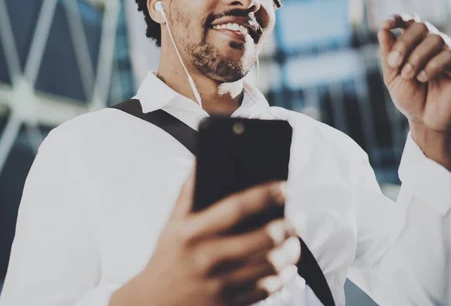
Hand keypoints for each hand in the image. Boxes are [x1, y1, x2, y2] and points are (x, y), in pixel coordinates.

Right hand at [110, 174, 299, 305]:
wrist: (152, 305)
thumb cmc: (167, 259)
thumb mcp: (172, 224)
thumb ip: (188, 193)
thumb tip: (202, 160)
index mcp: (192, 232)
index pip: (234, 207)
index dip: (263, 195)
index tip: (284, 187)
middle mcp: (207, 257)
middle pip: (259, 239)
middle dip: (286, 227)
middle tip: (297, 219)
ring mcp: (219, 284)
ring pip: (268, 266)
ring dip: (289, 253)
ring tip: (295, 241)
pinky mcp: (228, 304)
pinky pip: (264, 291)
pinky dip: (281, 278)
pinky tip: (287, 267)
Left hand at [378, 15, 450, 170]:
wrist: (425, 120)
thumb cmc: (410, 97)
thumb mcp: (392, 76)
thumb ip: (387, 54)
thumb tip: (383, 30)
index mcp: (416, 44)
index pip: (411, 22)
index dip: (399, 18)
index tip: (386, 25)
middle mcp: (434, 45)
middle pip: (421, 26)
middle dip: (404, 44)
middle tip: (394, 64)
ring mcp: (450, 53)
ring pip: (435, 38)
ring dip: (416, 56)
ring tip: (409, 75)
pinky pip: (449, 54)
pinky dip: (431, 65)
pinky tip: (423, 78)